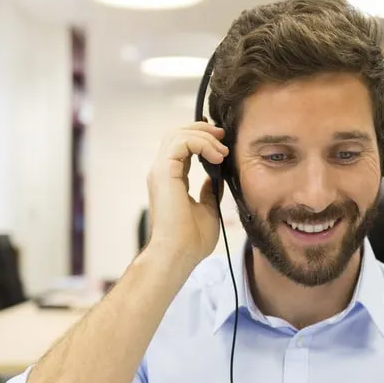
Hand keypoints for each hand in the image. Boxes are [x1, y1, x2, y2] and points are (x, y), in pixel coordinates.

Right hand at [144, 121, 228, 267]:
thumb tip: (216, 177)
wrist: (179, 253)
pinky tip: (217, 156)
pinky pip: (181, 142)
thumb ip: (210, 190)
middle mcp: (162, 172)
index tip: (222, 142)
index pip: (182, 147)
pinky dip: (201, 143)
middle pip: (177, 134)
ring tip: (222, 151)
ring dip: (204, 137)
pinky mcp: (164, 172)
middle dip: (202, 129)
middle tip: (223, 135)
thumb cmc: (192, 240)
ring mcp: (161, 171)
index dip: (202, 139)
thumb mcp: (208, 208)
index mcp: (171, 179)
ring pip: (178, 134)